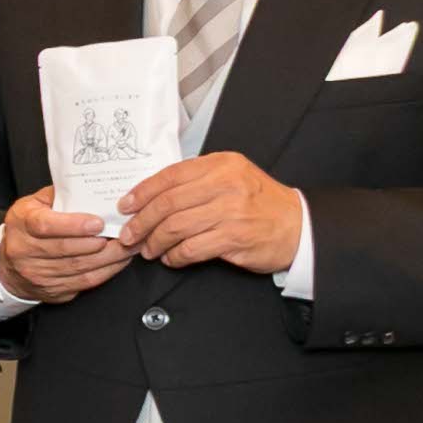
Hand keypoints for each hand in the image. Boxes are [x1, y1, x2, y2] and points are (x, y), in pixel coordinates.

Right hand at [0, 185, 135, 303]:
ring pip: (80, 267)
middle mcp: (24, 251)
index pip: (45, 226)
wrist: (9, 267)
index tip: (98, 223)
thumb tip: (93, 188)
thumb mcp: (33, 204)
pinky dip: (107, 271)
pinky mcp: (52, 290)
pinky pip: (85, 282)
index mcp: (21, 223)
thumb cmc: (27, 229)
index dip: (73, 225)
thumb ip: (60, 195)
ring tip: (129, 245)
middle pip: (66, 249)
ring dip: (109, 257)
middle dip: (99, 242)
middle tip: (124, 233)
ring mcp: (37, 274)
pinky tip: (119, 260)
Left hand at [116, 153, 303, 275]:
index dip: (142, 192)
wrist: (297, 225)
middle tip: (130, 235)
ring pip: (175, 227)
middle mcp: (226, 184)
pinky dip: (175, 256)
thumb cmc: (259, 203)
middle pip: (167, 204)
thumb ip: (197, 181)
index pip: (170, 176)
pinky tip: (172, 258)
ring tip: (149, 250)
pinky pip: (191, 248)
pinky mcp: (234, 237)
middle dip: (141, 222)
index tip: (125, 206)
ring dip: (155, 242)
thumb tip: (151, 196)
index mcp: (221, 164)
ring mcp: (231, 211)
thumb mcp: (231, 177)